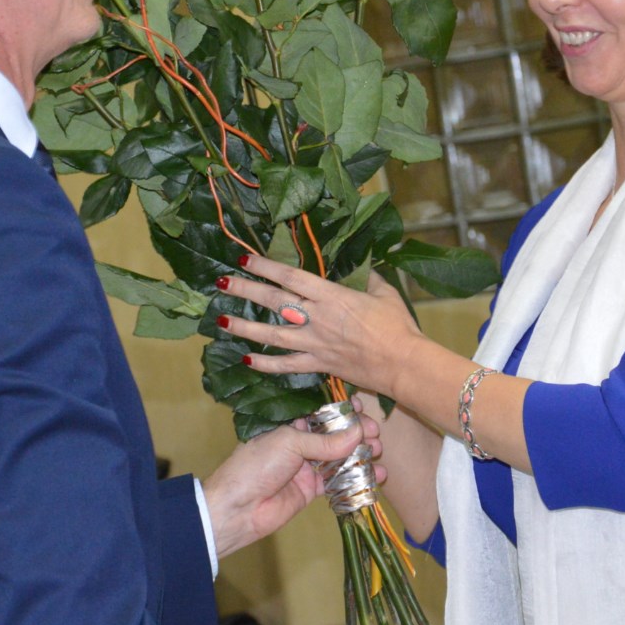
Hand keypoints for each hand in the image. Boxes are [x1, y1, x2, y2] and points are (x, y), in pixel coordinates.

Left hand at [203, 402, 383, 558]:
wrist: (237, 509)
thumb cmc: (255, 466)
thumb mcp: (289, 444)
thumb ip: (325, 442)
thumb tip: (358, 433)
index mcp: (288, 423)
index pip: (320, 411)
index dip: (342, 410)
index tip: (362, 408)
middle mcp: (299, 442)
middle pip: (334, 434)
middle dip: (356, 432)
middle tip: (375, 433)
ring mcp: (306, 466)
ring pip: (339, 457)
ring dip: (360, 454)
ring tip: (378, 451)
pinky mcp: (312, 489)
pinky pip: (339, 481)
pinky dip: (358, 478)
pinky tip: (376, 475)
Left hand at [217, 254, 425, 396]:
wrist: (403, 363)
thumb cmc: (397, 326)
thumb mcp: (384, 293)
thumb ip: (368, 279)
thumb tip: (362, 269)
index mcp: (331, 295)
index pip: (290, 276)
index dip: (266, 266)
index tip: (245, 258)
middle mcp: (316, 317)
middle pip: (274, 301)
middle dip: (245, 290)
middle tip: (222, 283)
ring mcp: (314, 343)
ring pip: (271, 335)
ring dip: (245, 327)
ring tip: (222, 321)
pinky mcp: (319, 365)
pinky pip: (286, 366)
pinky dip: (266, 364)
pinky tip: (247, 359)